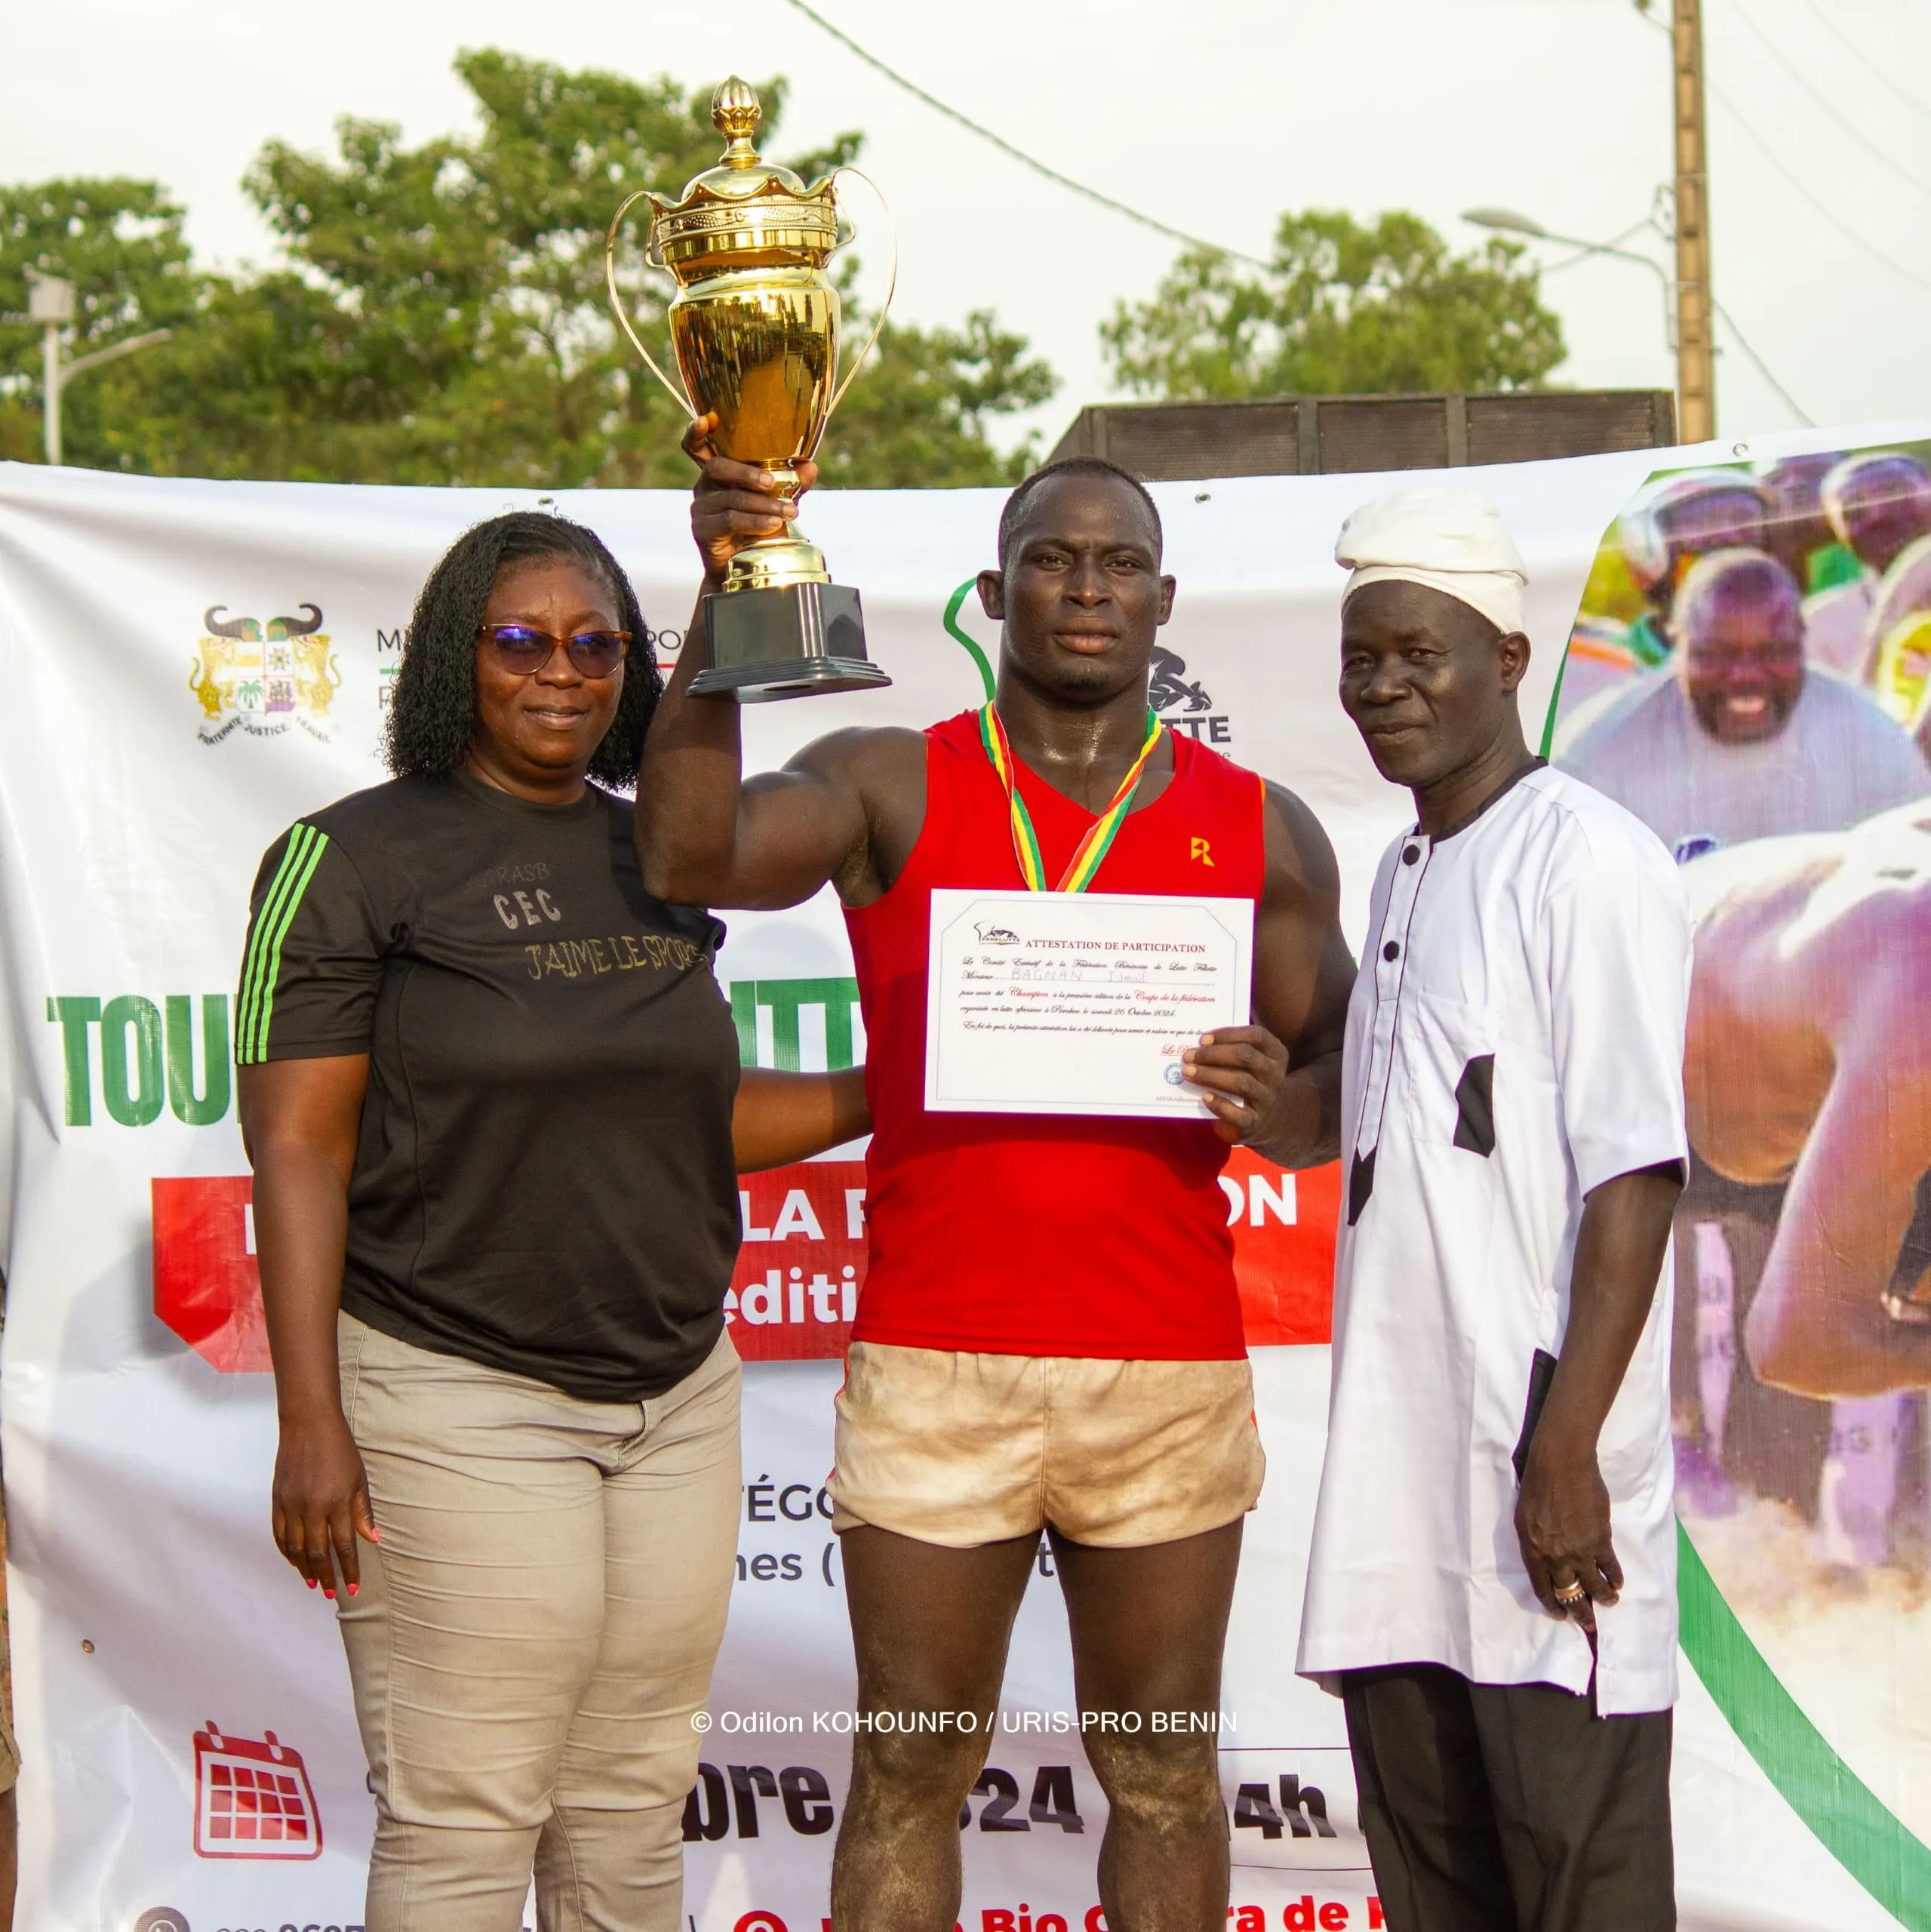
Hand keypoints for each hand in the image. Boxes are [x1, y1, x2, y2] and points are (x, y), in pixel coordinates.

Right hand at [272, 1406, 378, 1599]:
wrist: (308, 1424)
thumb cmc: (339, 1449)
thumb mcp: (358, 1478)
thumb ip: (362, 1511)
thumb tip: (374, 1539)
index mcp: (337, 1502)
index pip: (344, 1545)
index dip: (349, 1569)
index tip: (353, 1588)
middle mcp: (312, 1507)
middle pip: (318, 1553)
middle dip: (327, 1576)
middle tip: (332, 1593)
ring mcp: (291, 1505)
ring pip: (296, 1549)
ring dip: (305, 1569)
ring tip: (314, 1583)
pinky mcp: (277, 1500)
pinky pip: (280, 1535)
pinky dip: (287, 1552)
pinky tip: (295, 1561)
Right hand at [684, 413, 816, 585]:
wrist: (742, 567)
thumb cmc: (757, 527)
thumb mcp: (776, 500)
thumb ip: (791, 482)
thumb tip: (811, 466)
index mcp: (719, 473)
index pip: (697, 447)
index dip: (696, 432)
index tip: (706, 419)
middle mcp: (704, 486)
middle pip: (717, 467)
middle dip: (746, 472)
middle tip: (771, 483)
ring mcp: (701, 508)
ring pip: (731, 498)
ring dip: (763, 505)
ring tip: (788, 513)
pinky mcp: (702, 530)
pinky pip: (730, 520)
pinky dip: (754, 521)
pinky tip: (772, 525)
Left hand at [1182, 1025, 1289, 1145]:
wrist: (1266, 1120)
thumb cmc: (1248, 1081)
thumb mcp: (1248, 1063)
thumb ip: (1229, 1050)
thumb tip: (1197, 1045)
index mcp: (1275, 1054)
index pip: (1256, 1036)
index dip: (1228, 1034)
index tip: (1203, 1039)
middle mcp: (1275, 1075)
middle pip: (1246, 1056)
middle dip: (1213, 1054)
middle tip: (1188, 1056)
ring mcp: (1267, 1100)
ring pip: (1241, 1082)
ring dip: (1210, 1075)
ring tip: (1187, 1072)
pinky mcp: (1256, 1122)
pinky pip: (1239, 1114)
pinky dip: (1220, 1105)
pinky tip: (1205, 1097)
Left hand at [1514, 1434, 1620, 1631]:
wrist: (1561, 1466)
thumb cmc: (1536, 1486)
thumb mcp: (1523, 1519)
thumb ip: (1534, 1542)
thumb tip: (1545, 1557)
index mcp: (1533, 1552)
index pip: (1542, 1588)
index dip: (1552, 1605)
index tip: (1560, 1615)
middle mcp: (1557, 1557)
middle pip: (1570, 1594)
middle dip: (1580, 1613)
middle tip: (1589, 1625)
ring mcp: (1580, 1551)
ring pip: (1594, 1586)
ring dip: (1603, 1598)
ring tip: (1609, 1602)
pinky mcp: (1601, 1540)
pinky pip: (1610, 1566)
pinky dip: (1615, 1577)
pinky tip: (1618, 1583)